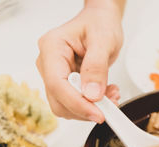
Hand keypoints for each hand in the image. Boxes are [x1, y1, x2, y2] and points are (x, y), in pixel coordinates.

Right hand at [36, 0, 123, 122]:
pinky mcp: (65, 84)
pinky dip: (92, 105)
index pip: (57, 84)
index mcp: (52, 48)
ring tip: (111, 95)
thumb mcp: (103, 41)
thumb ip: (97, 67)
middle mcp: (48, 64)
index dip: (77, 104)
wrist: (100, 22)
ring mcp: (55, 75)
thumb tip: (92, 94)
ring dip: (90, 108)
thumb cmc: (99, 24)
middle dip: (85, 108)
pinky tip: (106, 94)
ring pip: (66, 106)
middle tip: (110, 105)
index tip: (98, 113)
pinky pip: (75, 103)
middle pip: (58, 100)